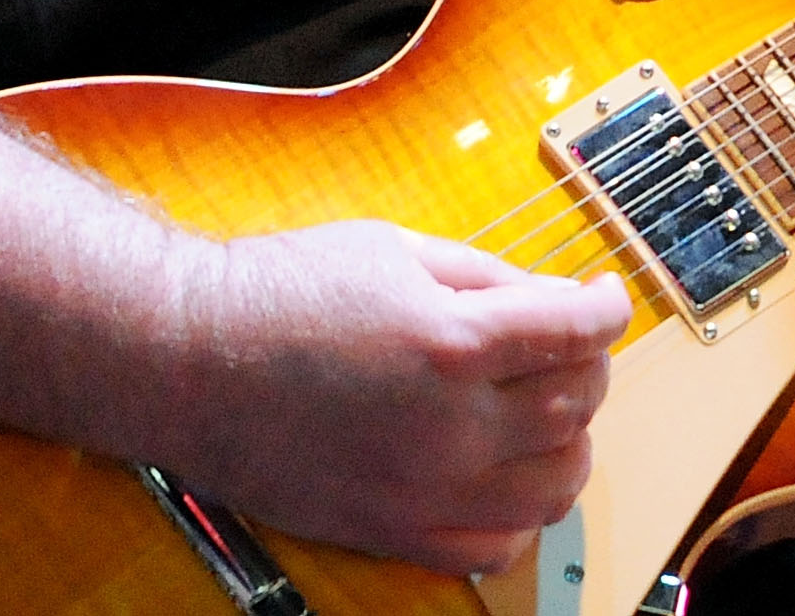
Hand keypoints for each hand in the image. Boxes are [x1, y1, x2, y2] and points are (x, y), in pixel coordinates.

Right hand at [152, 218, 632, 574]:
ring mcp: (423, 488)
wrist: (188, 362)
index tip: (604, 300)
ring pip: (555, 482)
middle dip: (587, 365)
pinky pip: (497, 545)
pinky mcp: (393, 532)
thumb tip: (550, 298)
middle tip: (564, 344)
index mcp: (450, 340)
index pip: (577, 332)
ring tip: (538, 408)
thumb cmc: (277, 295)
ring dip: (566, 439)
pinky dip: (522, 512)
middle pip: (577, 405)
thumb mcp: (393, 249)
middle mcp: (447, 425)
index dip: (606, 309)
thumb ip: (484, 276)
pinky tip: (501, 471)